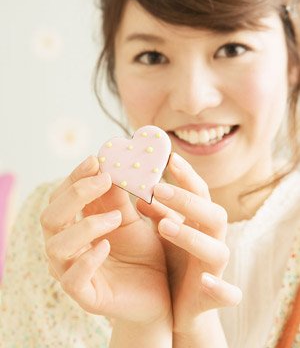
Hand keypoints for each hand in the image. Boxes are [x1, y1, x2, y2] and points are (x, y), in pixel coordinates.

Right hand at [40, 156, 170, 324]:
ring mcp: (71, 272)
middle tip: (105, 179)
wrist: (159, 292)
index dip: (75, 176)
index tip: (96, 159)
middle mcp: (67, 247)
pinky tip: (106, 246)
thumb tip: (110, 165)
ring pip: (57, 246)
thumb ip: (118, 198)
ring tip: (117, 217)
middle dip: (77, 194)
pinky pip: (73, 279)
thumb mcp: (132, 220)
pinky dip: (88, 259)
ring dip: (86, 225)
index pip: (61, 196)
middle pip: (50, 216)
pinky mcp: (85, 296)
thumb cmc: (142, 253)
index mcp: (75, 225)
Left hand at [137, 153, 241, 332]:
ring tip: (165, 226)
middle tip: (157, 188)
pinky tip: (204, 280)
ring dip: (193, 237)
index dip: (188, 176)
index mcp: (200, 224)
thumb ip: (159, 211)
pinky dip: (220, 288)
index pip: (199, 194)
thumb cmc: (174, 259)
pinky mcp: (214, 297)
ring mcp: (215, 269)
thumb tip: (143, 190)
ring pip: (218, 250)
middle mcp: (212, 241)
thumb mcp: (166, 232)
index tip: (170, 158)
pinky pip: (228, 293)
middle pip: (213, 215)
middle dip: (188, 201)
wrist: (179, 304)